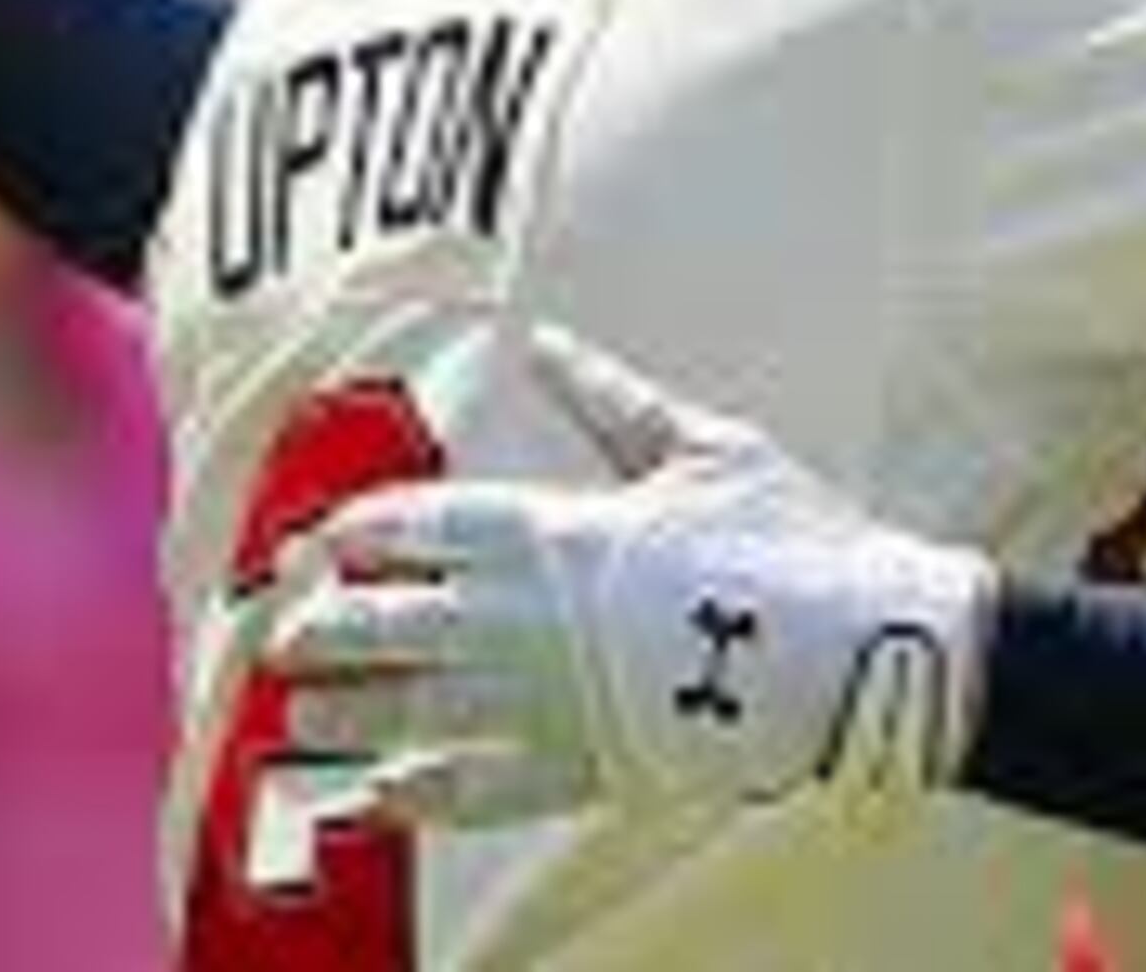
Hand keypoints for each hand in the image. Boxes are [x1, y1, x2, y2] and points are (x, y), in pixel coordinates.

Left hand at [262, 325, 994, 833]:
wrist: (861, 645)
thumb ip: (609, 400)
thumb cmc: (791, 535)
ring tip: (300, 724)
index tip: (317, 546)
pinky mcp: (580, 767)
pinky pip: (467, 792)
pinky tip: (369, 803)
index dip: (352, 536)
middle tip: (284, 638)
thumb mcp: (702, 444)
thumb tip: (547, 342)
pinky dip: (407, 799)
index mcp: (550, 528)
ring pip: (403, 714)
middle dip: (321, 631)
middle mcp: (524, 617)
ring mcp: (546, 700)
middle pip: (384, 624)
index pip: (413, 526)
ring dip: (340, 718)